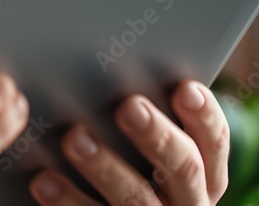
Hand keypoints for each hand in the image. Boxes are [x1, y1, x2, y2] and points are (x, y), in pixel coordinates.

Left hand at [28, 81, 228, 205]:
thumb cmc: (132, 163)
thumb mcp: (154, 147)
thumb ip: (147, 114)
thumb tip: (116, 66)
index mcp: (205, 174)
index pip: (214, 142)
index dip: (204, 116)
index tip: (185, 90)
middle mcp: (189, 202)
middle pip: (183, 168)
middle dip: (156, 135)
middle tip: (128, 107)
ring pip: (137, 199)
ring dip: (105, 167)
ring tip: (75, 138)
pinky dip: (68, 200)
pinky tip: (44, 181)